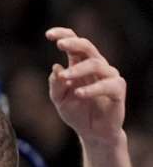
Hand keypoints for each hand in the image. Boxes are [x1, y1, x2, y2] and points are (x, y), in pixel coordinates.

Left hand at [46, 27, 125, 144]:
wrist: (92, 132)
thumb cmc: (76, 112)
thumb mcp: (59, 99)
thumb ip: (56, 85)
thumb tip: (56, 67)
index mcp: (79, 64)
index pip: (74, 43)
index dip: (63, 35)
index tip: (48, 35)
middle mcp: (96, 66)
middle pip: (87, 47)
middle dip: (73, 43)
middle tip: (59, 45)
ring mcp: (108, 77)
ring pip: (96, 64)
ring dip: (78, 69)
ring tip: (65, 77)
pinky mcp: (118, 91)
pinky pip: (108, 85)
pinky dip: (92, 88)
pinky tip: (78, 93)